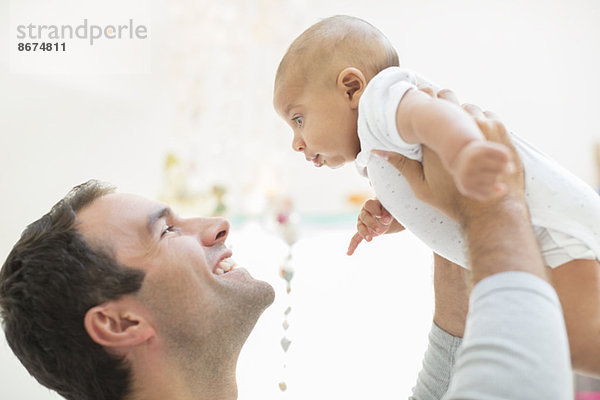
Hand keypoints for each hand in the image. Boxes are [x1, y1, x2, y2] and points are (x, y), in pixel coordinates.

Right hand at [347, 199, 404, 255]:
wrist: (386, 216)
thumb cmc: (387, 210)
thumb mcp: (389, 209)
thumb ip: (387, 213)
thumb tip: (385, 220)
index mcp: (370, 205)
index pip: (369, 206)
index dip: (375, 211)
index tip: (382, 216)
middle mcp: (364, 213)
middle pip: (364, 217)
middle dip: (371, 223)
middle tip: (379, 230)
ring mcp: (362, 223)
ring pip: (360, 227)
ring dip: (364, 233)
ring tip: (369, 240)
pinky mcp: (362, 232)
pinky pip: (356, 239)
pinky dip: (353, 245)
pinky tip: (349, 253)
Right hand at [371, 92, 523, 223]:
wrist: (491, 212)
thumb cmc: (453, 202)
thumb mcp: (421, 187)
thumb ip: (400, 165)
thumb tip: (377, 151)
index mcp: (437, 138)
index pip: (431, 101)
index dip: (427, 99)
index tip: (425, 100)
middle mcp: (460, 127)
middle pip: (450, 98)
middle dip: (446, 103)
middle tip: (443, 117)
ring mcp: (483, 128)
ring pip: (471, 108)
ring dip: (466, 115)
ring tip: (462, 131)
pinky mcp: (501, 133)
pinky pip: (489, 117)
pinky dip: (484, 123)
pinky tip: (479, 138)